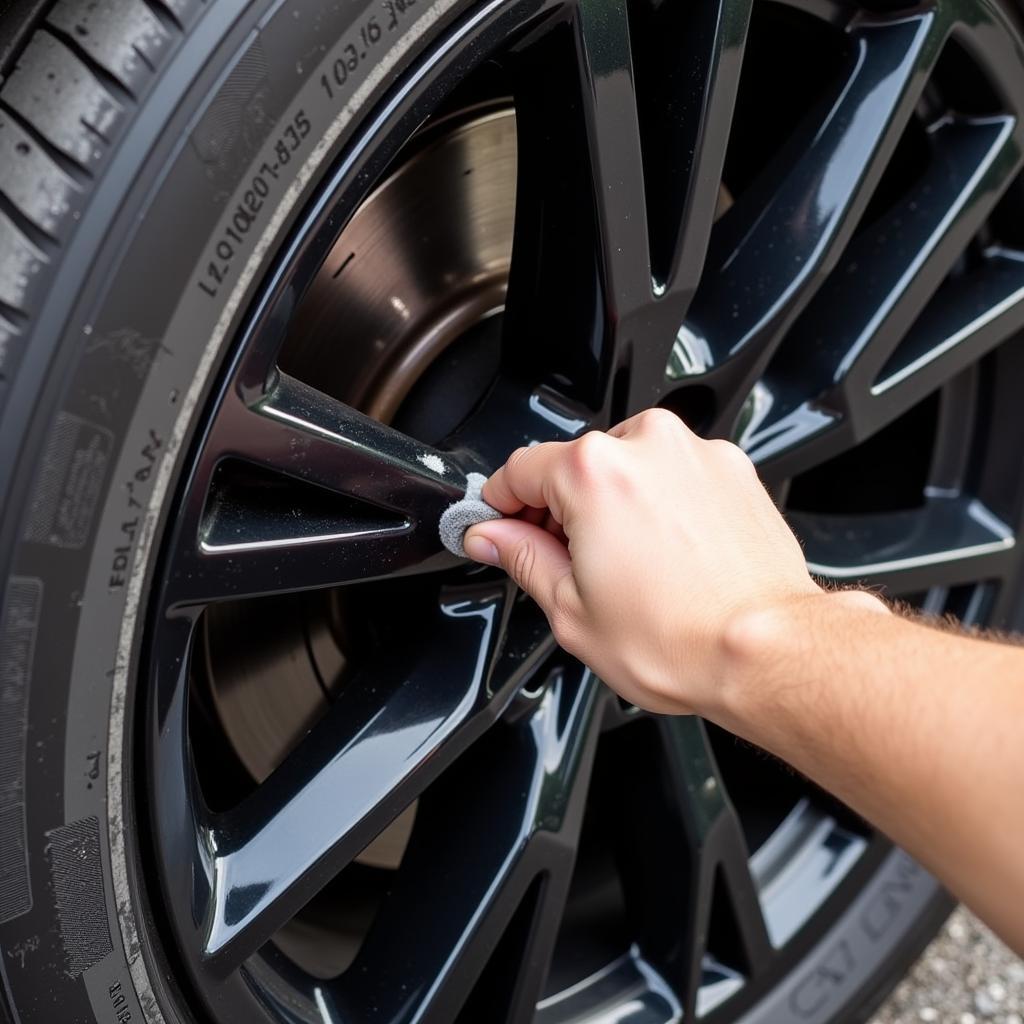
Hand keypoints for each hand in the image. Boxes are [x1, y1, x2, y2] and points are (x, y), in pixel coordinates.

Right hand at [463, 409, 826, 714]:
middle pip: (574, 465)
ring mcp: (695, 454)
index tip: (498, 525)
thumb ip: (522, 558)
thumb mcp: (572, 609)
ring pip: (626, 467)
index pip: (519, 469)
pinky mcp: (731, 469)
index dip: (499, 503)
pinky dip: (658, 504)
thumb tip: (492, 536)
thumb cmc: (683, 639)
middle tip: (562, 563)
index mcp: (595, 472)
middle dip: (559, 509)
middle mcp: (648, 446)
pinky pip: (672, 475)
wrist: (768, 651)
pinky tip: (662, 556)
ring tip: (625, 568)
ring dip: (611, 504)